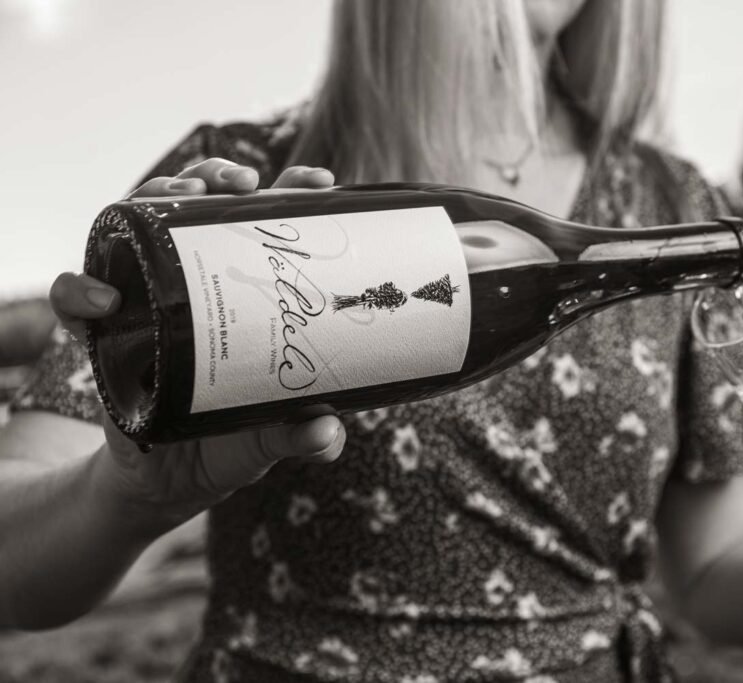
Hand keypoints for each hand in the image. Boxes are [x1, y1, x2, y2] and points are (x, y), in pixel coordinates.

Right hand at [51, 161, 343, 535]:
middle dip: (219, 178)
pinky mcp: (100, 330)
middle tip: (244, 181)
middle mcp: (195, 283)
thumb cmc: (228, 444)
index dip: (291, 195)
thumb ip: (299, 436)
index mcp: (245, 295)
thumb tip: (327, 433)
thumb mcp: (267, 439)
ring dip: (155, 196)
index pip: (268, 230)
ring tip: (182, 195)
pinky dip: (78, 290)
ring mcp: (145, 298)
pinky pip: (74, 295)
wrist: (165, 482)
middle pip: (201, 207)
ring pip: (141, 225)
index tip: (320, 182)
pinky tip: (103, 299)